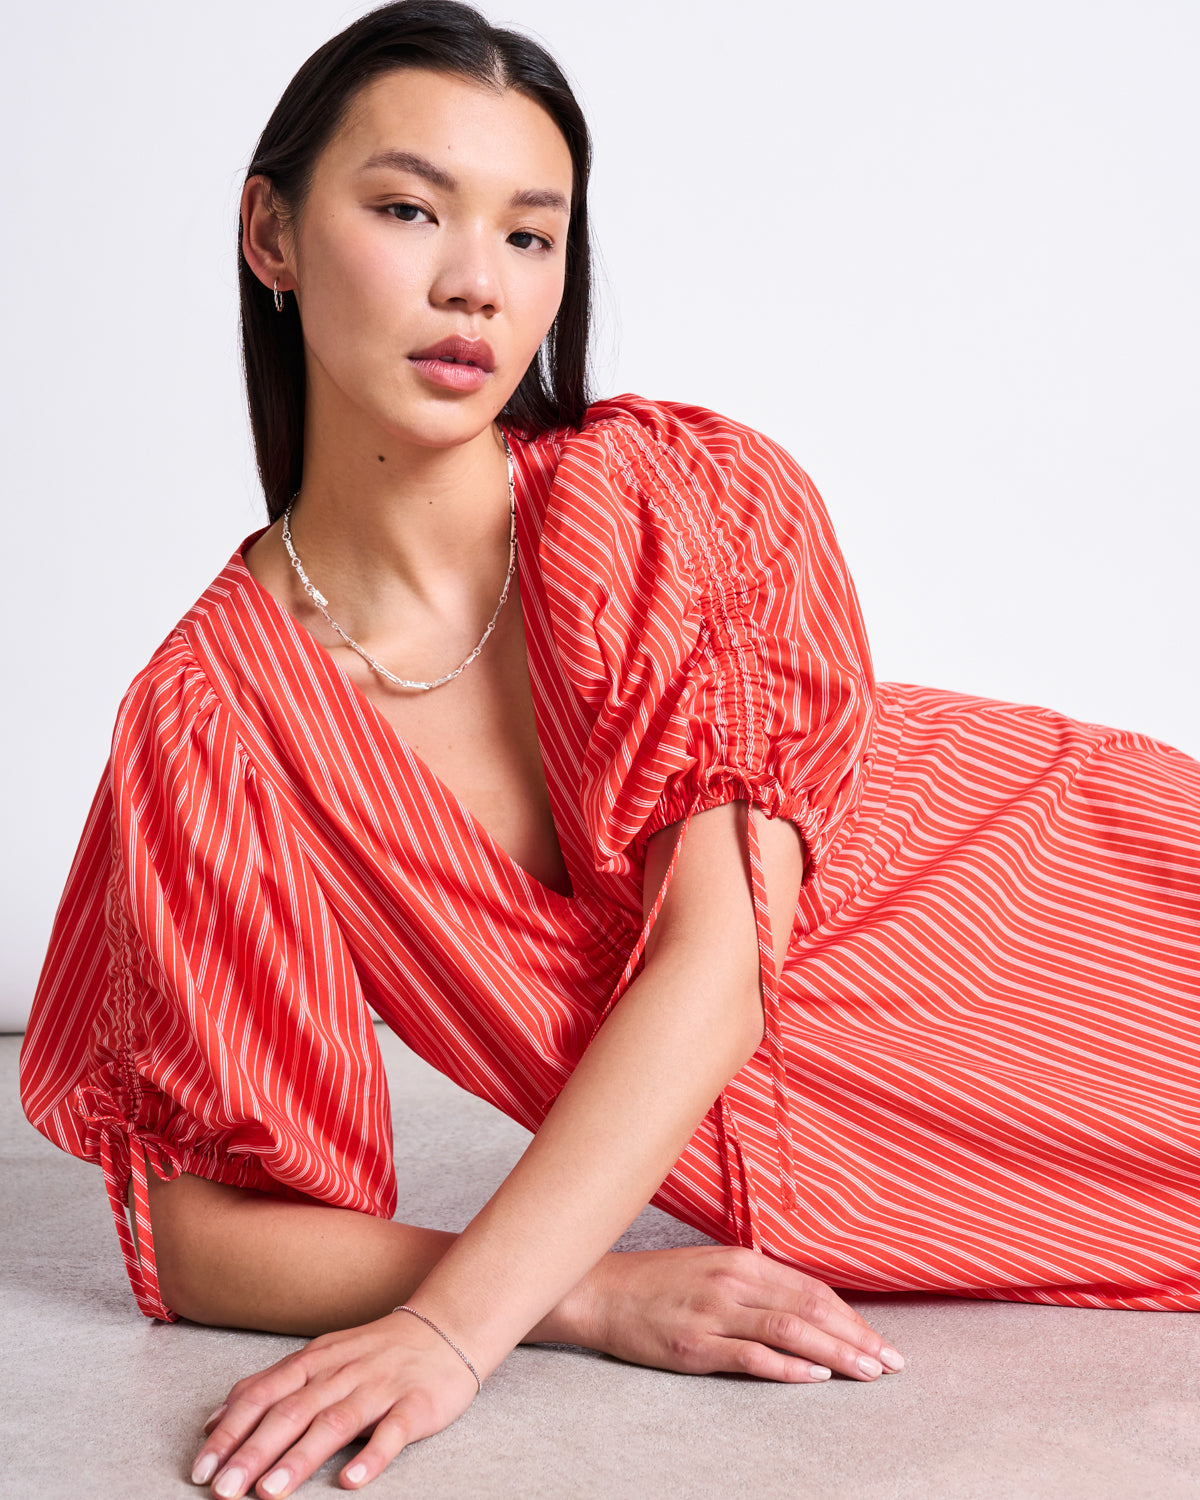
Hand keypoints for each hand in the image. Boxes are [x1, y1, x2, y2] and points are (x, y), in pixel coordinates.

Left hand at [189, 1309, 480, 1496]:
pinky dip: (372, 1456)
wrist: (447, 1329)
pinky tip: (351, 1481)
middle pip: (292, 1412)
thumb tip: (215, 1418)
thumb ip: (270, 1384)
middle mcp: (342, 1373)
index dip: (230, 1430)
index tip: (201, 1468)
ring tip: (270, 1491)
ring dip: (299, 1457)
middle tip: (223, 1491)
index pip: (263, 1394)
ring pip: (335, 1422)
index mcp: (315, 1361)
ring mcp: (380, 1387)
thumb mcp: (319, 1355)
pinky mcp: (416, 1404)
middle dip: (253, 1451)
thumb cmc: (375, 1350)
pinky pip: (393, 1431)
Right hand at [577, 1245, 904, 1382]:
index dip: (851, 1315)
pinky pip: (749, 1356)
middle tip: (891, 1362)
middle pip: (810, 1308)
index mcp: (741, 1260)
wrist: (600, 1291)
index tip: (879, 1339)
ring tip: (867, 1372)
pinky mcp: (693, 1345)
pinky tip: (815, 1376)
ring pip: (789, 1330)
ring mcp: (713, 1313)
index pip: (811, 1288)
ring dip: (836, 1353)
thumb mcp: (711, 1268)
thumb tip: (804, 1306)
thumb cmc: (657, 1282)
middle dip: (857, 1336)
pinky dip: (787, 1366)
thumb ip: (754, 1283)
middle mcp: (733, 1281)